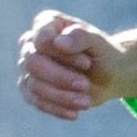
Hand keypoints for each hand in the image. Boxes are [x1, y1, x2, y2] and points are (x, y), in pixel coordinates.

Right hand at [19, 10, 136, 118]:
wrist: (109, 76)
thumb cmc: (103, 54)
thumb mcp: (99, 43)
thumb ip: (81, 37)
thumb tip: (59, 42)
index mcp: (47, 23)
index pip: (42, 39)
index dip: (63, 55)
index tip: (87, 63)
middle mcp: (31, 43)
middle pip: (32, 63)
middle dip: (60, 78)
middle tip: (85, 85)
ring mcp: (28, 67)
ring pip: (34, 85)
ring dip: (61, 96)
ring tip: (85, 102)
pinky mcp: (30, 88)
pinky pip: (36, 101)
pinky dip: (56, 108)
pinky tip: (74, 113)